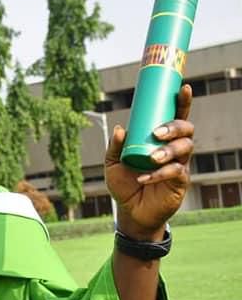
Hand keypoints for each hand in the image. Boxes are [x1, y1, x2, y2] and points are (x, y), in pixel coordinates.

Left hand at [105, 85, 193, 239]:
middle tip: (158, 132)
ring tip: (152, 158)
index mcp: (160, 140)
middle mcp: (174, 149)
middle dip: (175, 127)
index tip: (183, 87)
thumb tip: (120, 128)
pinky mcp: (180, 182)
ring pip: (185, 149)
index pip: (175, 117)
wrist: (130, 211)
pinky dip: (160, 173)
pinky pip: (176, 172)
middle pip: (187, 130)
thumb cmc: (124, 184)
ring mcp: (179, 164)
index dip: (182, 102)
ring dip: (168, 150)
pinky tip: (145, 177)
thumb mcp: (112, 164)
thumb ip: (115, 147)